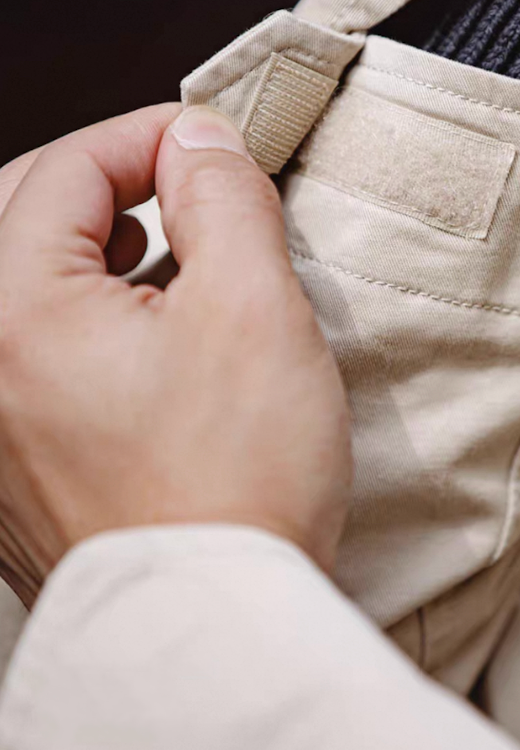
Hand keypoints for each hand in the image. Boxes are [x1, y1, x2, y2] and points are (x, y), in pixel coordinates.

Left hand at [0, 105, 350, 605]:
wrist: (217, 625)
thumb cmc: (234, 483)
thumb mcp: (253, 307)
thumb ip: (222, 198)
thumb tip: (199, 139)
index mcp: (14, 315)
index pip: (66, 169)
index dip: (149, 137)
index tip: (211, 145)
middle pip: (21, 214)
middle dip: (109, 180)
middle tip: (184, 184)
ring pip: (22, 281)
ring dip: (93, 243)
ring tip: (167, 251)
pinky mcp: (13, 460)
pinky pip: (28, 346)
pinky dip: (81, 308)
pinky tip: (146, 327)